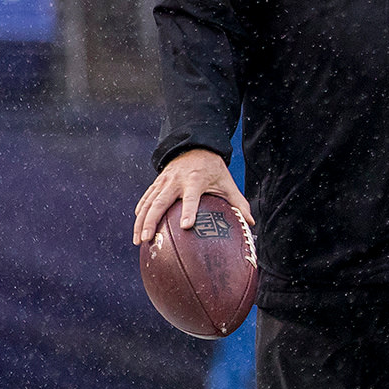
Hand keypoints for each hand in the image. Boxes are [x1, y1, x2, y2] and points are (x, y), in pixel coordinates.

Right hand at [133, 147, 254, 245]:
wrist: (194, 147)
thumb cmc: (213, 169)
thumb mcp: (227, 183)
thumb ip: (239, 203)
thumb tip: (250, 223)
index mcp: (195, 180)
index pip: (191, 198)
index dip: (189, 211)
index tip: (186, 226)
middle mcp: (176, 181)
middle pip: (160, 202)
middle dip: (152, 221)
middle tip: (148, 239)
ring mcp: (163, 182)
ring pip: (148, 203)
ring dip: (141, 222)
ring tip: (139, 241)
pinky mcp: (156, 183)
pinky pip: (145, 199)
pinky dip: (140, 213)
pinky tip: (137, 228)